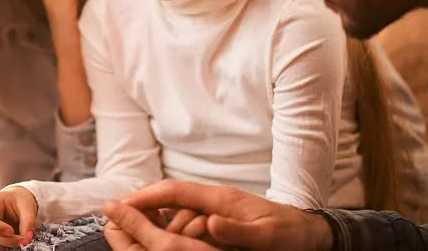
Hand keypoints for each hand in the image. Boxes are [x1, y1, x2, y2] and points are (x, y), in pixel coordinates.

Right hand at [0, 186, 37, 249]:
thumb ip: (28, 222)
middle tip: (23, 241)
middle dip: (6, 240)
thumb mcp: (27, 206)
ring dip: (0, 247)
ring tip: (17, 244)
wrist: (18, 202)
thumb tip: (28, 238)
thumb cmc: (20, 200)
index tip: (11, 231)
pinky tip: (10, 246)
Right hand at [107, 180, 333, 250]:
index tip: (121, 202)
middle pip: (169, 199)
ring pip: (177, 210)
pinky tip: (162, 232)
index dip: (146, 196)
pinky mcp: (221, 218)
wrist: (311, 234)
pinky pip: (188, 218)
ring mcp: (217, 208)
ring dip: (155, 215)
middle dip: (142, 204)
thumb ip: (237, 230)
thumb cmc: (290, 235)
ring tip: (130, 224)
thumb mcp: (266, 236)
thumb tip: (208, 222)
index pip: (175, 191)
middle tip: (115, 214)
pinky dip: (171, 223)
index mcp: (221, 198)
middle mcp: (215, 199)